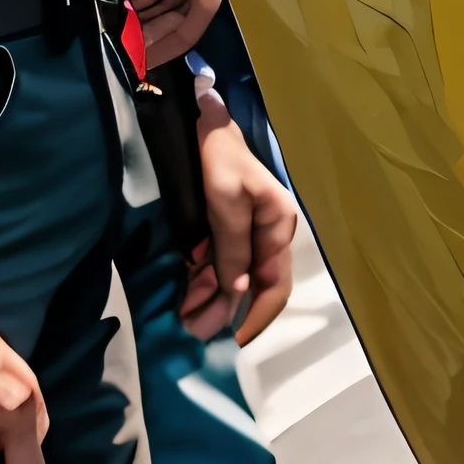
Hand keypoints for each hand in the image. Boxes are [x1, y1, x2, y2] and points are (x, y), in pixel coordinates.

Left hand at [179, 91, 296, 349]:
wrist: (199, 122)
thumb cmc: (217, 158)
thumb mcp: (225, 202)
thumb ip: (233, 248)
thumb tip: (240, 292)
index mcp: (278, 227)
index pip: (274, 285)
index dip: (254, 317)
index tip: (228, 341)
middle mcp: (269, 234)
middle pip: (255, 287)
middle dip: (227, 313)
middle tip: (195, 334)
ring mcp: (249, 231)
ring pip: (235, 279)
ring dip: (211, 300)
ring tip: (184, 318)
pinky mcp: (228, 228)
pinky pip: (220, 264)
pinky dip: (204, 282)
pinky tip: (186, 294)